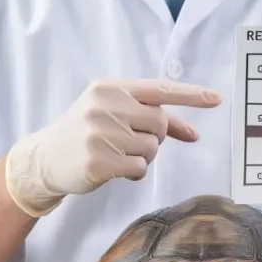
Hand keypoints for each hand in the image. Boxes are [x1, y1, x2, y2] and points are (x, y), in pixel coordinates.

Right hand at [4, 78, 221, 216]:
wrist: (45, 158)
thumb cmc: (85, 133)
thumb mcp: (113, 113)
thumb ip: (151, 116)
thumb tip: (193, 132)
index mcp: (110, 88)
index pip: (159, 89)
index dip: (191, 95)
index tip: (216, 99)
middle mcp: (105, 105)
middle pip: (159, 123)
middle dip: (155, 137)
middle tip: (133, 143)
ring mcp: (100, 133)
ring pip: (151, 148)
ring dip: (142, 157)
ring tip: (117, 155)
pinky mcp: (98, 160)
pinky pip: (139, 169)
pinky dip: (133, 173)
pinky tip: (114, 169)